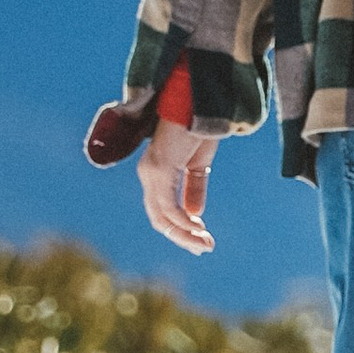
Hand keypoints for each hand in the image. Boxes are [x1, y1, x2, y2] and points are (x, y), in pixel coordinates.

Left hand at [138, 118, 219, 254]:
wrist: (199, 104)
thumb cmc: (198, 128)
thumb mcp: (199, 165)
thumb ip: (194, 189)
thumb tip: (196, 216)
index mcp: (155, 173)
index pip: (161, 210)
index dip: (179, 229)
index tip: (201, 241)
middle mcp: (148, 174)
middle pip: (158, 218)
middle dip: (182, 237)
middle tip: (204, 248)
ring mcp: (151, 173)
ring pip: (162, 217)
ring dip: (184, 234)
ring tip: (205, 243)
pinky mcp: (160, 169)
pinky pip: (169, 206)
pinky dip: (184, 222)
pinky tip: (199, 228)